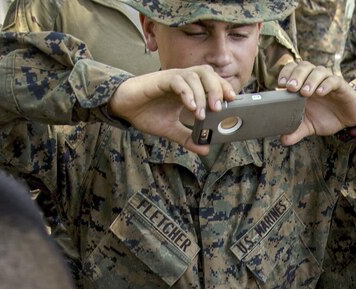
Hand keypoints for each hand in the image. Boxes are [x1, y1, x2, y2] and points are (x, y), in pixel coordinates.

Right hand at [108, 66, 236, 154]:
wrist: (122, 108)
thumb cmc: (146, 113)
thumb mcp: (170, 129)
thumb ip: (188, 137)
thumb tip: (206, 149)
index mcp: (189, 89)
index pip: (211, 81)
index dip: (224, 88)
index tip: (233, 103)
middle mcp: (183, 80)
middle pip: (207, 73)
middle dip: (217, 89)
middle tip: (220, 109)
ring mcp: (172, 78)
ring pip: (195, 74)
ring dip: (203, 93)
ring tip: (204, 113)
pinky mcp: (160, 79)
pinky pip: (178, 81)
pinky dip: (187, 93)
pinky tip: (190, 108)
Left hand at [276, 61, 355, 144]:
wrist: (348, 121)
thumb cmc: (326, 117)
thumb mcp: (309, 126)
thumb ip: (296, 131)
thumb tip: (283, 141)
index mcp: (303, 84)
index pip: (292, 69)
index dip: (286, 73)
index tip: (280, 85)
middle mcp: (314, 79)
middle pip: (304, 67)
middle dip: (296, 76)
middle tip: (290, 88)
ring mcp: (328, 81)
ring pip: (318, 71)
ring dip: (310, 80)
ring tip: (305, 93)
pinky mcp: (341, 85)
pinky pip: (333, 80)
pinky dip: (326, 85)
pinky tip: (320, 92)